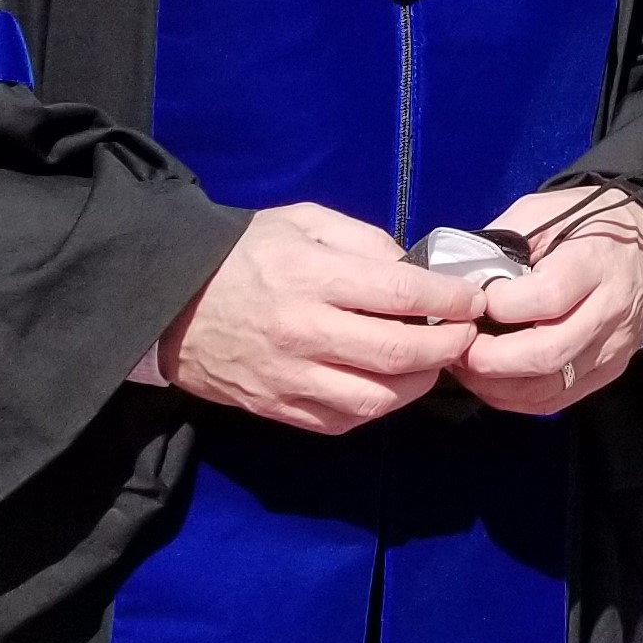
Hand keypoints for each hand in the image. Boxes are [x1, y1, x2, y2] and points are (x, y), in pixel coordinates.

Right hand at [163, 202, 483, 433]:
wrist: (169, 304)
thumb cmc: (243, 254)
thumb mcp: (301, 221)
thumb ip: (362, 240)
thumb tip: (412, 269)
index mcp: (311, 275)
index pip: (400, 292)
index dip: (449, 299)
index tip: (473, 298)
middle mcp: (303, 331)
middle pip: (398, 352)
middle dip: (448, 346)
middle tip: (466, 334)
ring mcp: (290, 377)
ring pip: (377, 398)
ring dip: (418, 383)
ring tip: (431, 362)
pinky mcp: (279, 409)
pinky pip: (344, 421)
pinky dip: (378, 407)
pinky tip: (389, 384)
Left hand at [458, 185, 642, 414]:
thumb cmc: (589, 225)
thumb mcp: (543, 212)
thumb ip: (500, 242)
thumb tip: (455, 278)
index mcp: (593, 263)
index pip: (545, 298)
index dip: (497, 305)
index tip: (470, 299)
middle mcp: (608, 311)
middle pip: (545, 353)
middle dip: (487, 358)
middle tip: (454, 344)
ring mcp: (611, 348)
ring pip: (546, 386)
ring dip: (494, 384)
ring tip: (465, 364)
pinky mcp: (608, 371)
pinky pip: (555, 400)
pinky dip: (515, 398)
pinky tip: (491, 380)